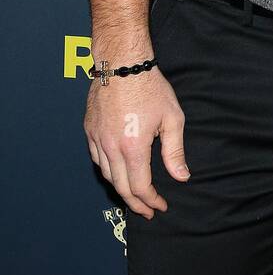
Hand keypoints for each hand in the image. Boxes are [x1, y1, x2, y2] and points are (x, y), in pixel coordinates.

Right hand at [83, 67, 188, 218]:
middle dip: (135, 203)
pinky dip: (108, 171)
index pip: (140, 187)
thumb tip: (181, 176)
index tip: (161, 206)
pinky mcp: (89, 130)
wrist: (121, 63)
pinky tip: (118, 171)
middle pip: (120, 187)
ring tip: (134, 195)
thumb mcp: (172, 118)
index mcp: (133, 147)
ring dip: (120, 189)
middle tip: (147, 211)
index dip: (151, 201)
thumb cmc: (150, 87)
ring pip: (106, 175)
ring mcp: (96, 138)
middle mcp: (111, 147)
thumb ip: (175, 152)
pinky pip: (96, 158)